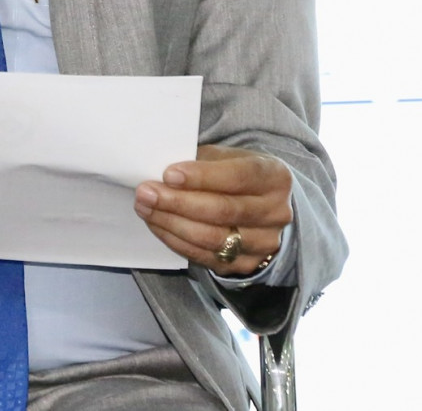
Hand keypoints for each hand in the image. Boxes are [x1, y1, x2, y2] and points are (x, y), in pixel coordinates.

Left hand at [134, 145, 292, 277]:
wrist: (262, 205)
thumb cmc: (237, 175)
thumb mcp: (228, 157)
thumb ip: (201, 161)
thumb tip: (161, 171)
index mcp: (275, 177)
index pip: (237, 177)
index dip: (201, 177)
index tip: (168, 174)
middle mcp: (276, 212)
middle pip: (222, 211)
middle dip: (178, 202)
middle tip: (146, 192)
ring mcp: (264, 243)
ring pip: (212, 238)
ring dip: (172, 223)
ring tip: (146, 208)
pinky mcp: (247, 264)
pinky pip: (206, 256)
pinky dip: (177, 241)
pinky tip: (159, 225)